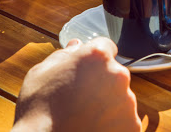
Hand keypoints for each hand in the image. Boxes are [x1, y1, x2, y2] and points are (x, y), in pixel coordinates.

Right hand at [12, 37, 141, 131]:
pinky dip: (113, 124)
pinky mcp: (132, 125)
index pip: (106, 47)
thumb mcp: (41, 73)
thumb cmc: (38, 110)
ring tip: (84, 117)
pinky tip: (93, 128)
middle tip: (80, 99)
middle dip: (102, 83)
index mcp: (97, 56)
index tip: (86, 71)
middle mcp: (118, 74)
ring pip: (121, 97)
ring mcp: (128, 101)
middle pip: (115, 74)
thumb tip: (77, 46)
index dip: (94, 60)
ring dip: (108, 104)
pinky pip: (125, 120)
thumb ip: (63, 55)